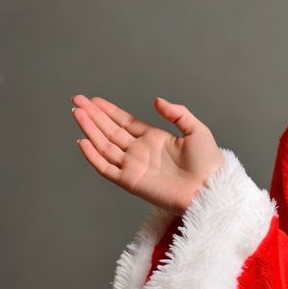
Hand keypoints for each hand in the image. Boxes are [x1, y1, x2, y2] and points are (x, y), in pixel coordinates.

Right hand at [72, 95, 222, 214]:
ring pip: (104, 145)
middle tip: (78, 100)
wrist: (210, 188)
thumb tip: (157, 100)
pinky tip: (83, 141)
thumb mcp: (196, 130)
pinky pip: (106, 168)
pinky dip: (93, 156)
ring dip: (90, 129)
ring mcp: (133, 166)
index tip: (94, 100)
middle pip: (110, 131)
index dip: (109, 111)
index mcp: (154, 138)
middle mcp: (140, 151)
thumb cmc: (208, 163)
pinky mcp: (130, 181)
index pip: (125, 122)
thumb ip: (177, 113)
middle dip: (93, 116)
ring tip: (77, 113)